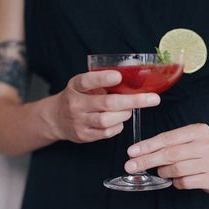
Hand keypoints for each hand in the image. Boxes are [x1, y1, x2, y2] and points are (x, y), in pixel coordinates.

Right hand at [41, 70, 160, 142]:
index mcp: (75, 86)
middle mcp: (75, 104)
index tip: (118, 76)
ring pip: (107, 120)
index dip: (103, 79)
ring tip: (129, 109)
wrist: (56, 118)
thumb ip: (103, 79)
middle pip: (106, 103)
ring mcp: (78, 121)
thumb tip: (134, 73)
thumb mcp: (84, 84)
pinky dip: (118, 125)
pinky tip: (118, 119)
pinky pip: (107, 133)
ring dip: (125, 114)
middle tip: (152, 99)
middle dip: (132, 101)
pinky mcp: (83, 135)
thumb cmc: (78, 96)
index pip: (87, 81)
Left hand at [124, 124, 208, 192]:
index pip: (167, 138)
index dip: (147, 145)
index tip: (131, 152)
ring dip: (164, 172)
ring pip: (177, 169)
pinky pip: (185, 182)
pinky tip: (177, 178)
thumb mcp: (185, 140)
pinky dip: (176, 182)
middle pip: (170, 154)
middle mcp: (207, 144)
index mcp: (199, 130)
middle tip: (131, 166)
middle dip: (147, 160)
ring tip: (163, 171)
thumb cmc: (196, 151)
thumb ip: (165, 144)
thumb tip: (137, 153)